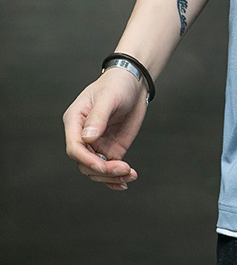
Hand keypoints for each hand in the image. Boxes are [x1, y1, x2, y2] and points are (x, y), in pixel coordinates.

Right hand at [63, 68, 147, 190]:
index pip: (74, 148)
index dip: (87, 159)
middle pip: (85, 163)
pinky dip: (115, 178)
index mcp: (75, 122)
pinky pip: (109, 168)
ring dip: (111, 177)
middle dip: (103, 170)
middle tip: (124, 169)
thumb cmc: (117, 84)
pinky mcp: (111, 148)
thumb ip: (98, 117)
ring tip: (130, 175)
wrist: (134, 82)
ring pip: (96, 170)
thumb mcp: (108, 97)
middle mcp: (83, 136)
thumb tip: (88, 138)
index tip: (104, 165)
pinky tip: (125, 182)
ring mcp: (97, 144)